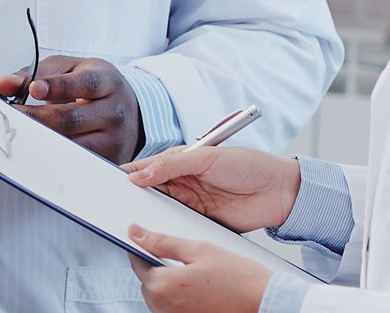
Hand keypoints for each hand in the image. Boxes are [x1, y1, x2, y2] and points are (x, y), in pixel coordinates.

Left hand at [0, 57, 141, 162]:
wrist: (129, 107)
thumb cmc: (93, 85)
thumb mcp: (69, 69)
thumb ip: (35, 73)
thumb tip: (4, 84)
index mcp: (107, 81)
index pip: (84, 84)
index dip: (57, 87)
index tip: (34, 89)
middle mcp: (115, 110)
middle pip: (71, 119)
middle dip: (36, 118)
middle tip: (10, 116)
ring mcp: (116, 138)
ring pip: (73, 145)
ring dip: (42, 141)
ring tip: (19, 133)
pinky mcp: (111, 159)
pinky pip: (78, 162)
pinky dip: (54, 157)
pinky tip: (37, 150)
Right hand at [123, 145, 301, 232]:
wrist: (281, 191)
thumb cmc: (249, 165)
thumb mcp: (207, 157)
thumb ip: (171, 165)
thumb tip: (139, 174)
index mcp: (181, 162)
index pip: (146, 167)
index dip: (127, 172)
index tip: (108, 179)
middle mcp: (182, 183)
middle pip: (148, 191)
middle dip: (131, 196)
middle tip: (113, 203)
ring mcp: (191, 204)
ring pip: (159, 210)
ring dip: (147, 214)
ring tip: (130, 218)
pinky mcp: (201, 222)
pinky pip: (177, 226)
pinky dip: (166, 229)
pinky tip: (156, 231)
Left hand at [126, 225, 273, 312]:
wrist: (267, 302)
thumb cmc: (239, 277)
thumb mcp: (199, 249)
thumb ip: (162, 242)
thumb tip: (135, 232)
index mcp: (163, 286)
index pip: (137, 263)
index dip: (144, 250)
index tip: (150, 244)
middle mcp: (164, 308)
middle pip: (148, 283)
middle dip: (160, 270)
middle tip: (185, 261)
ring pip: (160, 298)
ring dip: (170, 286)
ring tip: (198, 278)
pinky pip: (173, 309)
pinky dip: (181, 300)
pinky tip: (201, 291)